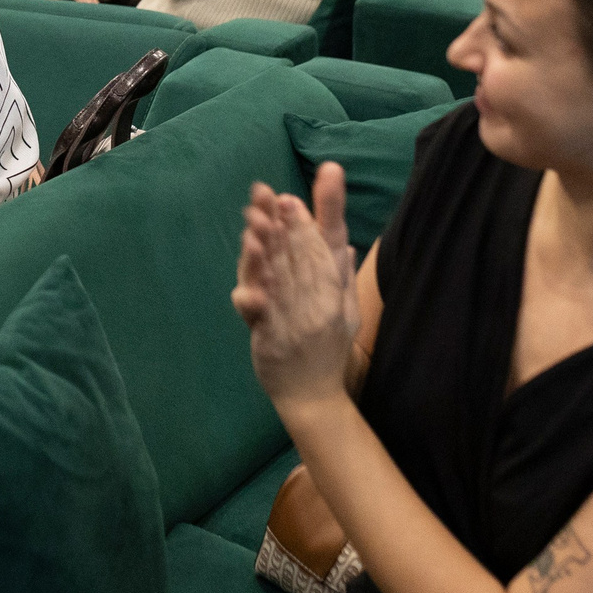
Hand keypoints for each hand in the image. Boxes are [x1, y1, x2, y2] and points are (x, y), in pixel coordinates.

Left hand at [231, 165, 360, 413]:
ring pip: (279, 282)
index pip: (320, 254)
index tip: (288, 198)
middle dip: (282, 227)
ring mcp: (295, 324)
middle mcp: (317, 305)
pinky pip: (263, 317)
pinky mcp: (273, 342)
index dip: (304, 225)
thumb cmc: (328, 348)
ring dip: (265, 252)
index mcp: (334, 294)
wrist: (314, 396)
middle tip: (266, 196)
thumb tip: (348, 244)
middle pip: (298, 261)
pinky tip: (245, 283)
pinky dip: (255, 298)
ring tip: (253, 223)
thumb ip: (342, 276)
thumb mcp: (345, 310)